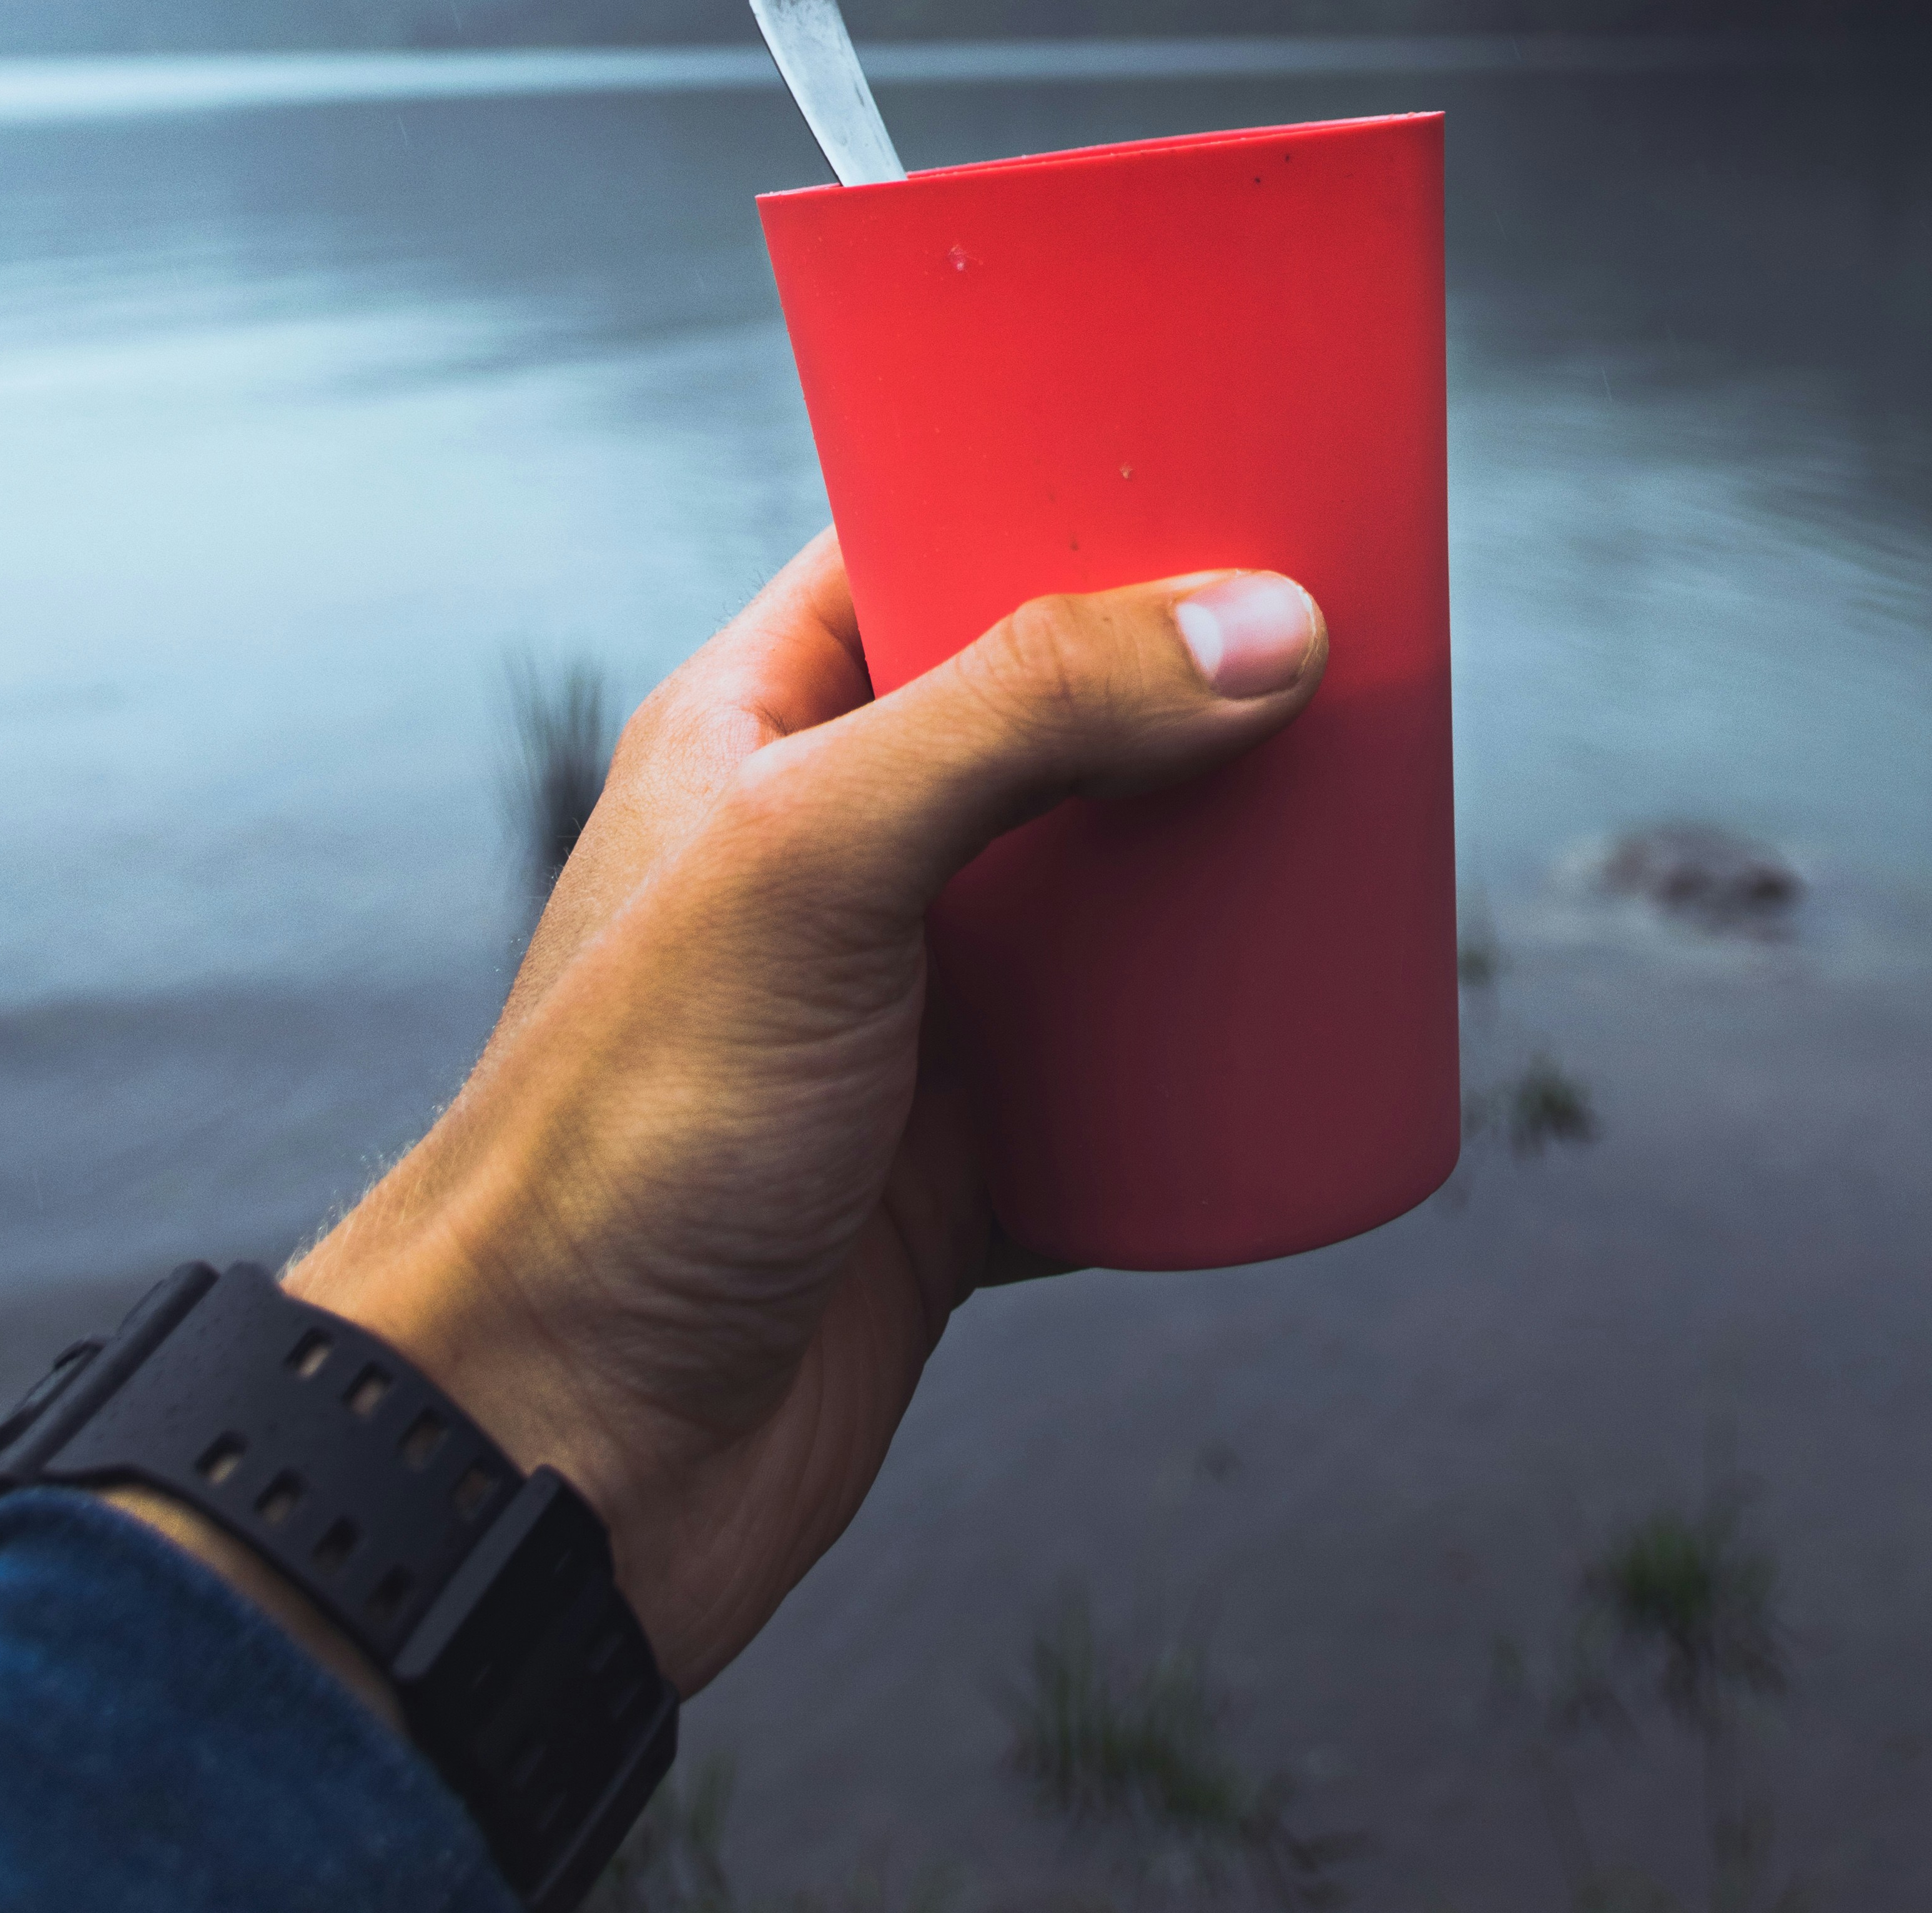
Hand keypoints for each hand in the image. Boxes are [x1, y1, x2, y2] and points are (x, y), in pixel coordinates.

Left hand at [283, 530, 1325, 1692]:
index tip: (1218, 468)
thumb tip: (1266, 626)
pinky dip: (1222, 1053)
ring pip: (1107, 896)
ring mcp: (907, 1009)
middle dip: (1189, 686)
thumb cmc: (626, 1137)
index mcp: (758, 734)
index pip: (920, 550)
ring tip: (1370, 808)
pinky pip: (1135, 1076)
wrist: (561, 1463)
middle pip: (1053, 719)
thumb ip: (1024, 716)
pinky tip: (1321, 1013)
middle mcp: (838, 855)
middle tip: (1350, 637)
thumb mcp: (815, 864)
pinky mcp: (967, 1161)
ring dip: (1225, 866)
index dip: (1056, 494)